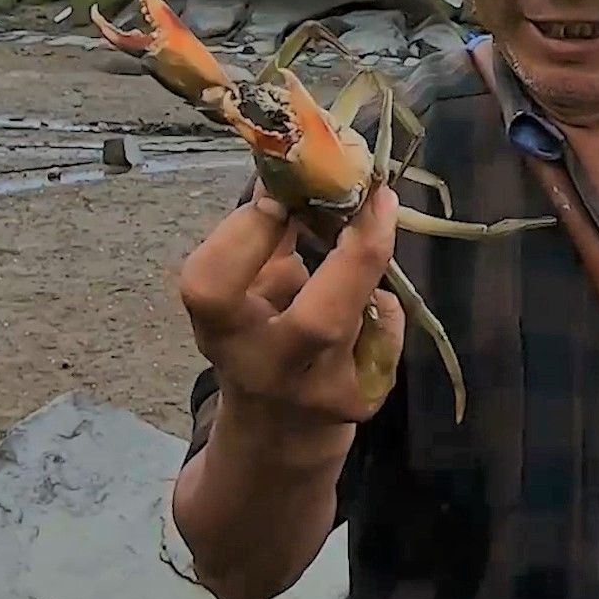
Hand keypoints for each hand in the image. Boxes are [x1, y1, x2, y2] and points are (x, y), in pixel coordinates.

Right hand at [178, 181, 406, 438]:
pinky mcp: (359, 404)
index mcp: (219, 331)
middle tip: (375, 198)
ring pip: (365, 322)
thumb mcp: (243, 292)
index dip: (247, 235)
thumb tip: (291, 167)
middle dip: (356, 254)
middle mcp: (264, 368)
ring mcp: (319, 394)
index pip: (213, 286)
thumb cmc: (258, 337)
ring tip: (371, 226)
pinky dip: (383, 306)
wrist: (277, 432)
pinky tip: (370, 302)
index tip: (280, 192)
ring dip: (368, 267)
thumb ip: (263, 238)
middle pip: (318, 319)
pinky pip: (386, 334)